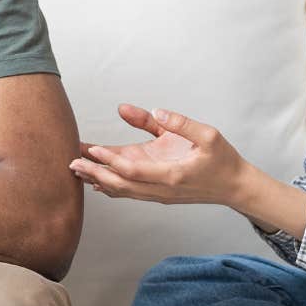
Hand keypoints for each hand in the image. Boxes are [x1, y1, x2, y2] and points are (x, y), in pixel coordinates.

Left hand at [69, 104, 249, 206]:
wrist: (235, 186)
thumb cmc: (222, 159)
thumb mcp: (207, 134)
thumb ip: (179, 122)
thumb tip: (155, 110)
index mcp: (172, 174)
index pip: (133, 170)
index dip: (110, 160)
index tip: (92, 149)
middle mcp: (162, 189)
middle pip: (120, 185)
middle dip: (94, 173)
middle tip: (70, 162)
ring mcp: (159, 195)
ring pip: (122, 191)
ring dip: (98, 180)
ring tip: (76, 169)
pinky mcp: (159, 194)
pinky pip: (130, 192)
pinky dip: (111, 187)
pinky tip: (95, 181)